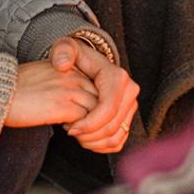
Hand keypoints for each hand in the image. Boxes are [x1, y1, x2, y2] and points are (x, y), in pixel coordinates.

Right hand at [5, 60, 98, 127]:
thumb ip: (65, 85)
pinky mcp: (62, 106)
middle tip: (86, 128)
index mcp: (70, 66)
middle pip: (102, 98)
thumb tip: (78, 107)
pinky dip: (82, 130)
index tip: (85, 114)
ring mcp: (69, 89)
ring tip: (78, 132)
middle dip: (98, 116)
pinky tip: (67, 131)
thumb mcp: (46, 78)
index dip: (94, 103)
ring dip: (91, 126)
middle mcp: (73, 75)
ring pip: (98, 112)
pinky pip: (87, 122)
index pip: (97, 85)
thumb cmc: (16, 90)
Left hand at [49, 37, 140, 152]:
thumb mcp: (66, 48)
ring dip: (94, 142)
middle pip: (112, 125)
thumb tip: (63, 65)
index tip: (69, 128)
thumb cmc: (76, 57)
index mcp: (117, 77)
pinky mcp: (129, 116)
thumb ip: (62, 52)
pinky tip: (85, 139)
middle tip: (70, 132)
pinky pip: (119, 140)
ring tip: (76, 135)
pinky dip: (101, 145)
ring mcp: (131, 105)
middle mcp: (129, 91)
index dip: (88, 123)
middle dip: (89, 135)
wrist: (88, 63)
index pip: (107, 109)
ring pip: (116, 135)